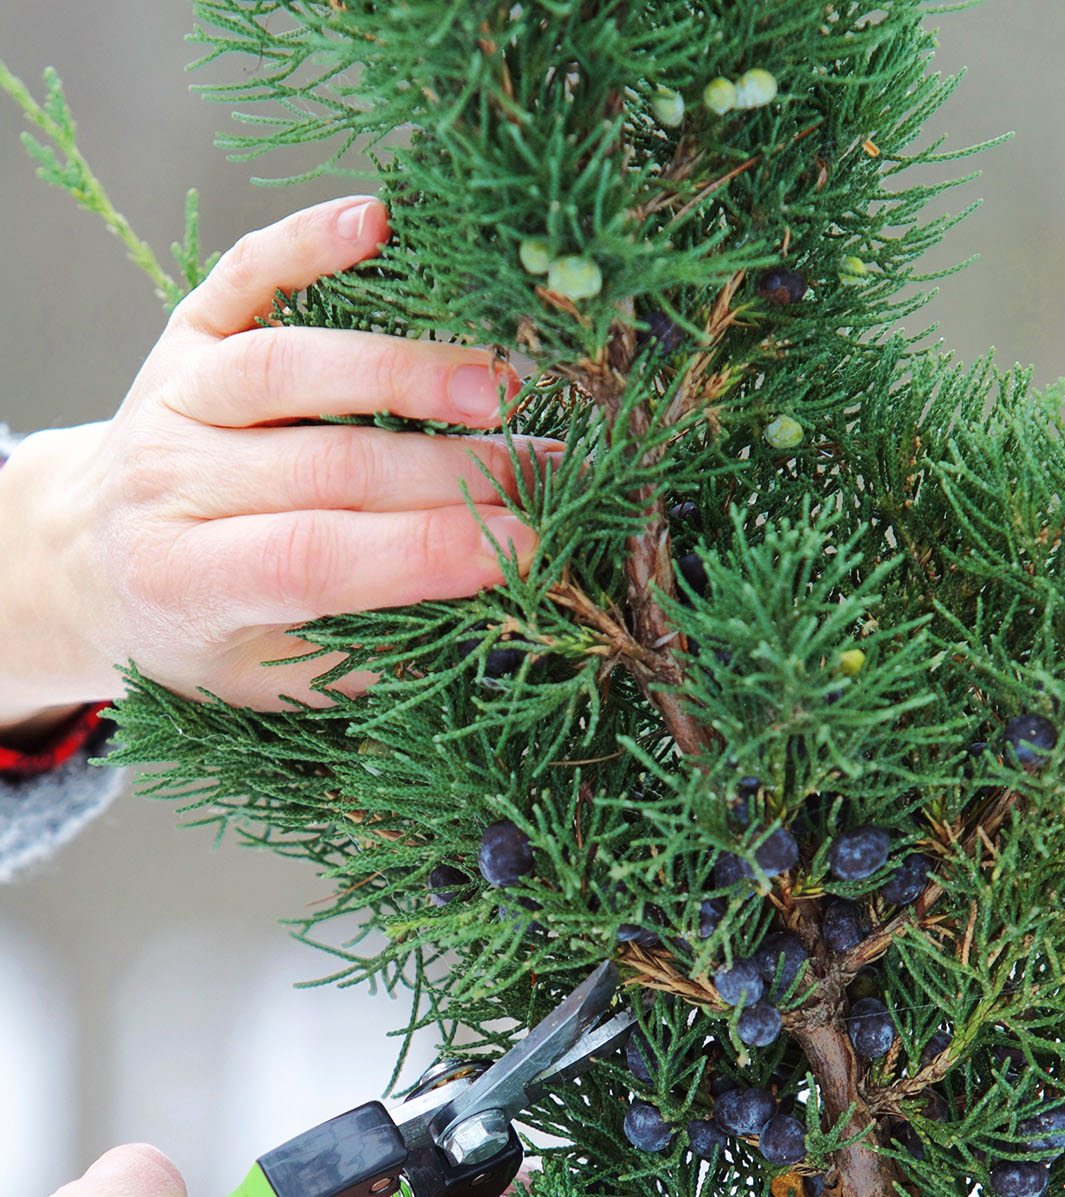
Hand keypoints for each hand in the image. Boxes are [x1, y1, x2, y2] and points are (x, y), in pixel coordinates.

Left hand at [0, 194, 555, 727]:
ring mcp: (171, 395)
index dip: (423, 553)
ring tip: (502, 387)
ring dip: (404, 371)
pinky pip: (243, 275)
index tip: (523, 550)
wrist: (89, 559)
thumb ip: (361, 657)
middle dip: (452, 472)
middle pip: (326, 464)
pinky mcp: (183, 331)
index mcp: (183, 580)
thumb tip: (487, 620)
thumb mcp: (262, 680)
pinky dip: (304, 241)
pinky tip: (377, 221)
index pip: (314, 559)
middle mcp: (166, 479)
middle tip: (549, 475)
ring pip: (291, 366)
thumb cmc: (195, 632)